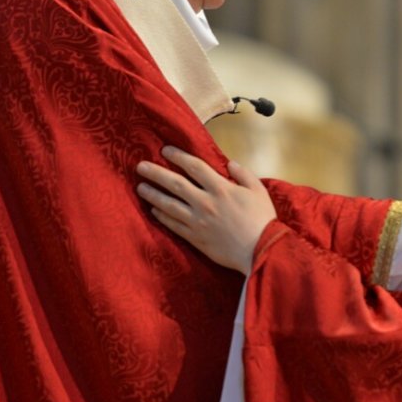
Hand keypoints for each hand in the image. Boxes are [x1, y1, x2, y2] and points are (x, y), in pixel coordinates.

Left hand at [136, 146, 275, 273]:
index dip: (178, 156)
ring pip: (169, 205)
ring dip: (153, 194)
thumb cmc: (261, 219)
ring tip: (140, 187)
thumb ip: (243, 174)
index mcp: (221, 188)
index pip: (194, 167)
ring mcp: (197, 221)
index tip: (165, 150)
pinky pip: (173, 225)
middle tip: (140, 166)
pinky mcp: (195, 238)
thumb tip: (230, 163)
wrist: (260, 251)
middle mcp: (205, 202)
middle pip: (175, 184)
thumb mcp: (258, 190)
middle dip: (156, 173)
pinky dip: (162, 216)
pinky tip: (153, 210)